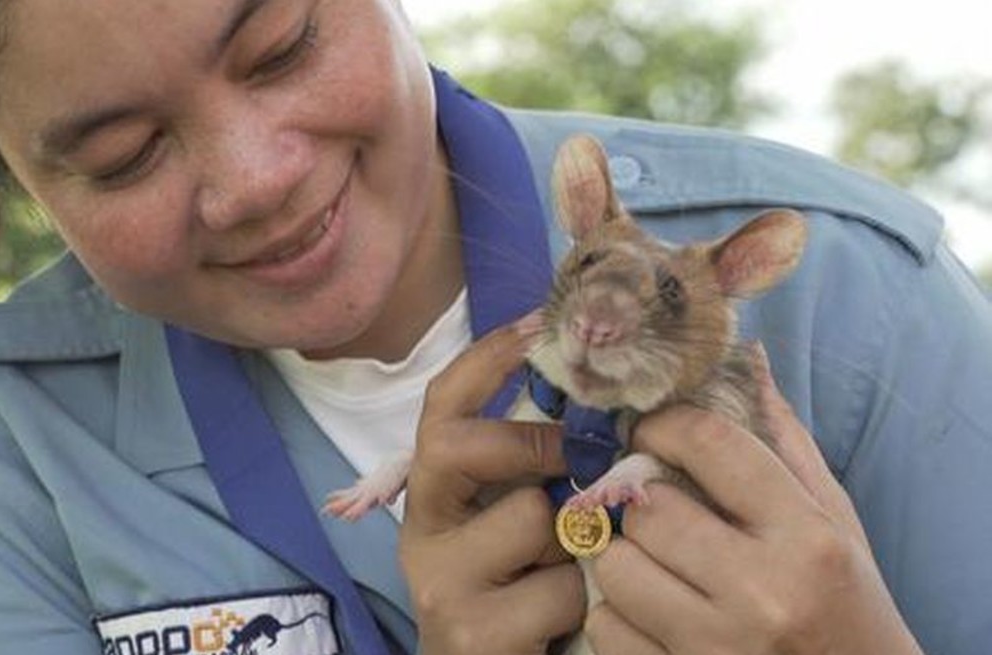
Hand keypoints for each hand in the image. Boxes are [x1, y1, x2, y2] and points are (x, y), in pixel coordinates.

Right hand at [400, 316, 584, 654]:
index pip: (441, 405)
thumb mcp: (522, 522)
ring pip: (528, 518)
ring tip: (573, 572)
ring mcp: (438, 582)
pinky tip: (564, 620)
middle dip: (530, 442)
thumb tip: (611, 397)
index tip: (539, 322)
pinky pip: (556, 590)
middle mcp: (421, 530)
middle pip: (455, 444)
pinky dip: (581, 602)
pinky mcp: (469, 632)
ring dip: (575, 541)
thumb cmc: (522, 592)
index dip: (487, 358)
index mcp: (433, 493)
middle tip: (578, 458)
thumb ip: (542, 471)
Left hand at [585, 346, 922, 653]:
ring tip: (652, 560)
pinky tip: (651, 611)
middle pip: (650, 509)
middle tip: (654, 507)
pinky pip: (605, 625)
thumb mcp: (834, 522)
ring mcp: (716, 644)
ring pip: (615, 566)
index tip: (650, 432)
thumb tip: (748, 356)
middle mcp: (762, 591)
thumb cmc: (845, 603)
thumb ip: (785, 444)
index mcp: (806, 538)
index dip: (665, 426)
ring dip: (622, 556)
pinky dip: (616, 613)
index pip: (711, 444)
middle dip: (642, 502)